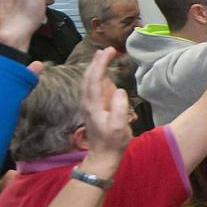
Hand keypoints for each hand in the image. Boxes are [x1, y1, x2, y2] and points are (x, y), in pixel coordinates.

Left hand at [78, 48, 133, 175]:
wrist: (102, 156)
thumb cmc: (113, 142)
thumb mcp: (119, 126)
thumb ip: (119, 107)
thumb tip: (119, 90)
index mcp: (93, 105)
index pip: (95, 78)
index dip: (101, 63)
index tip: (109, 52)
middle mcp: (87, 102)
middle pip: (88, 76)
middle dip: (96, 62)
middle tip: (107, 50)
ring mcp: (87, 105)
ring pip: (88, 81)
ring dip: (95, 68)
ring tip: (104, 57)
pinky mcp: (91, 108)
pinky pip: (91, 88)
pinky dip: (96, 77)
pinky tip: (103, 76)